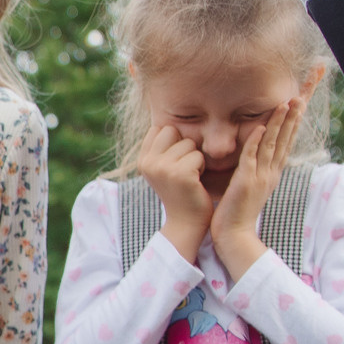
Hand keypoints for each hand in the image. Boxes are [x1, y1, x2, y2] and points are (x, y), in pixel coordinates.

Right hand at [134, 124, 212, 261]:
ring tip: (190, 177)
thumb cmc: (180, 192)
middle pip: (173, 130)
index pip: (159, 128)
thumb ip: (161, 146)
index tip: (174, 161)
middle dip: (184, 146)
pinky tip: (196, 182)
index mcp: (142, 160)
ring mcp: (163, 168)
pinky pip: (198, 155)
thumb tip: (169, 120)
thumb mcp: (163, 168)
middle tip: (183, 168)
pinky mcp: (181, 174)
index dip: (173, 141)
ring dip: (194, 158)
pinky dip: (201, 167)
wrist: (186, 222)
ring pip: (188, 143)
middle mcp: (148, 162)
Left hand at [209, 98, 303, 277]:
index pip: (287, 142)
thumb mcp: (251, 186)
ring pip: (273, 145)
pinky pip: (252, 158)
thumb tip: (255, 153)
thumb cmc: (237, 211)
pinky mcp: (246, 183)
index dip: (294, 122)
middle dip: (295, 117)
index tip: (300, 102)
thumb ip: (255, 168)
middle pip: (287, 139)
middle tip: (302, 95)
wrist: (234, 235)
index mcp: (272, 173)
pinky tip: (260, 126)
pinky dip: (256, 141)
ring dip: (280, 123)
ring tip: (288, 103)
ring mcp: (260, 177)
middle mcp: (271, 173)